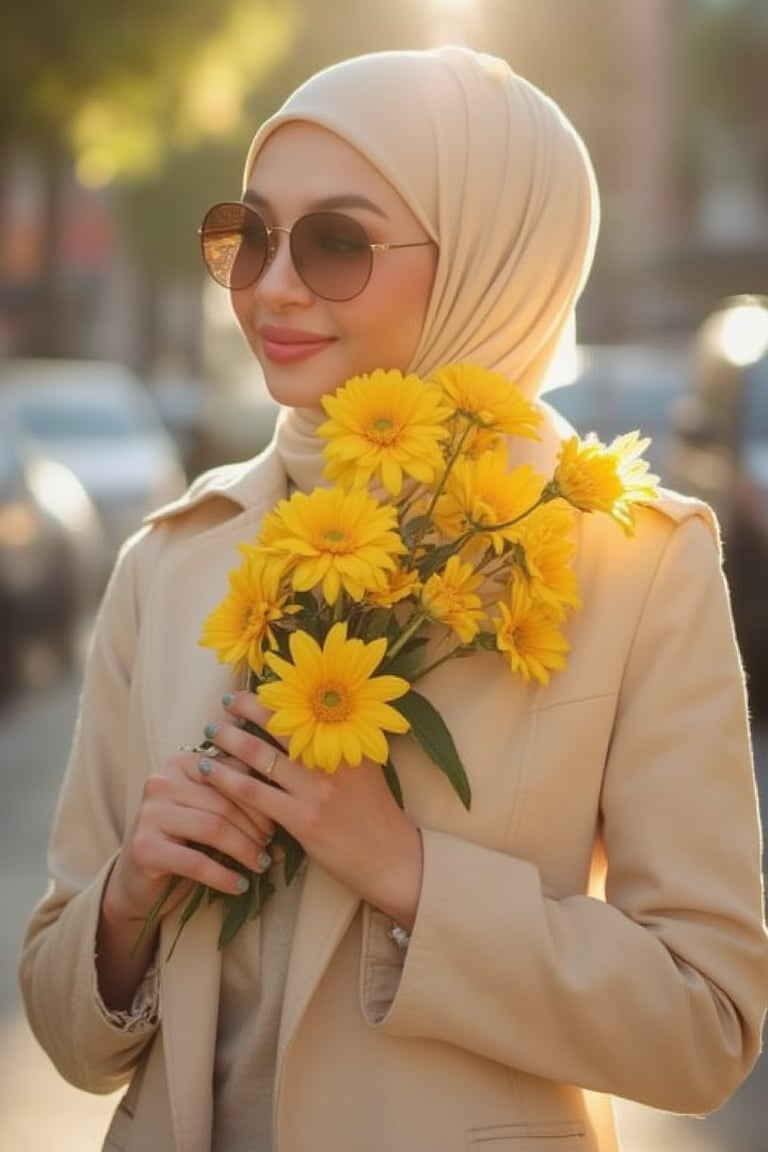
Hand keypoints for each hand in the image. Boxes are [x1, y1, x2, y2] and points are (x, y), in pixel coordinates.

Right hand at [105, 746, 275, 926]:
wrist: (139, 878)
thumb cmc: (185, 838)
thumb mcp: (209, 807)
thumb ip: (235, 792)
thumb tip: (285, 793)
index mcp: (182, 763)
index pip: (232, 774)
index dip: (260, 799)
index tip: (278, 821)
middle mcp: (162, 781)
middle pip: (224, 802)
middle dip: (255, 827)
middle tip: (271, 847)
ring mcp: (149, 813)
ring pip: (213, 828)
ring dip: (244, 850)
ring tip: (261, 864)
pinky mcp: (143, 847)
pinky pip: (195, 861)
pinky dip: (223, 876)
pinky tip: (239, 885)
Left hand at [198, 692, 423, 928]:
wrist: (392, 859)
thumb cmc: (377, 814)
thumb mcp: (364, 769)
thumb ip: (337, 747)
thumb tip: (303, 726)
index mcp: (347, 741)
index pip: (303, 709)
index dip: (274, 697)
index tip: (254, 690)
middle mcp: (330, 758)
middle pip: (278, 724)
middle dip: (246, 708)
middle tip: (225, 702)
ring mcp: (314, 789)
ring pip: (258, 755)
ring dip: (229, 739)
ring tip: (211, 732)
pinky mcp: (300, 819)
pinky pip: (252, 793)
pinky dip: (226, 779)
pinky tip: (209, 771)